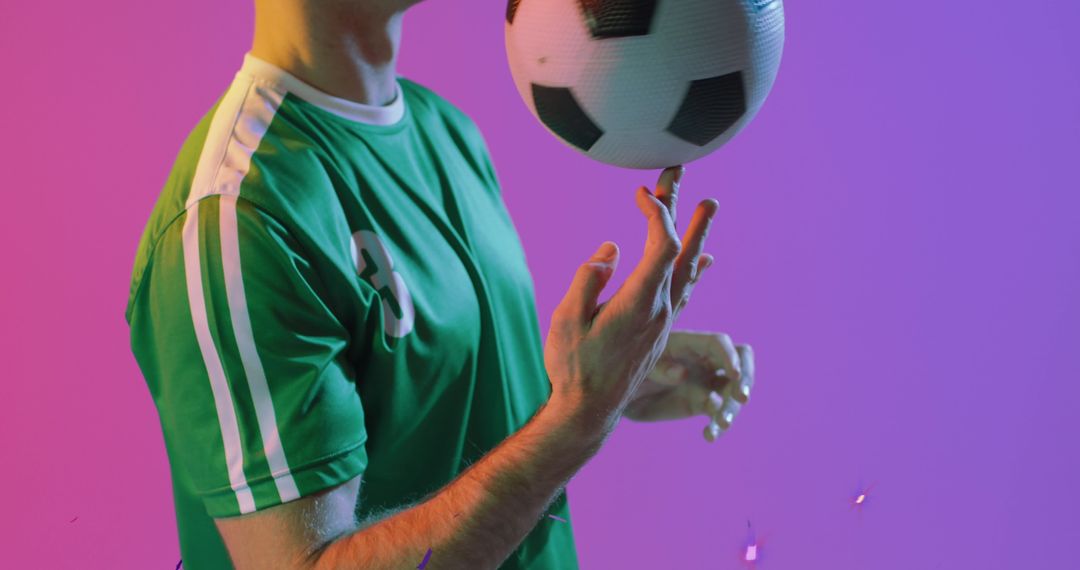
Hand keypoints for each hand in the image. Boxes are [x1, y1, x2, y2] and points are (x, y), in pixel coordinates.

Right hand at [544, 166, 719, 441]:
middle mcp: (660, 308)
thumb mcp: (568, 320)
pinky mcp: (659, 330)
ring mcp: (663, 320)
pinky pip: (685, 290)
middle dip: (683, 210)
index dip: (657, 213)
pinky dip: (694, 267)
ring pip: (687, 268)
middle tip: (683, 175)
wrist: (589, 410)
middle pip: (681, 250)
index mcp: (639, 301)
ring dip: (696, 234)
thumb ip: (588, 279)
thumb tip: (610, 250)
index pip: (662, 245)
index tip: (640, 193)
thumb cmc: (572, 367)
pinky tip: (704, 259)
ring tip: (707, 206)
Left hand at [623, 330, 754, 441]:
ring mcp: (705, 381)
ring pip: (732, 391)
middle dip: (745, 378)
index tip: (734, 375)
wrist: (615, 390)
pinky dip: (717, 426)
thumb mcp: (639, 364)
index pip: (719, 343)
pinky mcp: (701, 403)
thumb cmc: (626, 367)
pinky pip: (718, 413)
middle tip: (742, 398)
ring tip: (721, 425)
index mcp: (689, 342)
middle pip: (739, 361)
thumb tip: (684, 374)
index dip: (729, 356)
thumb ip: (660, 368)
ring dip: (731, 408)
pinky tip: (709, 436)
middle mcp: (703, 360)